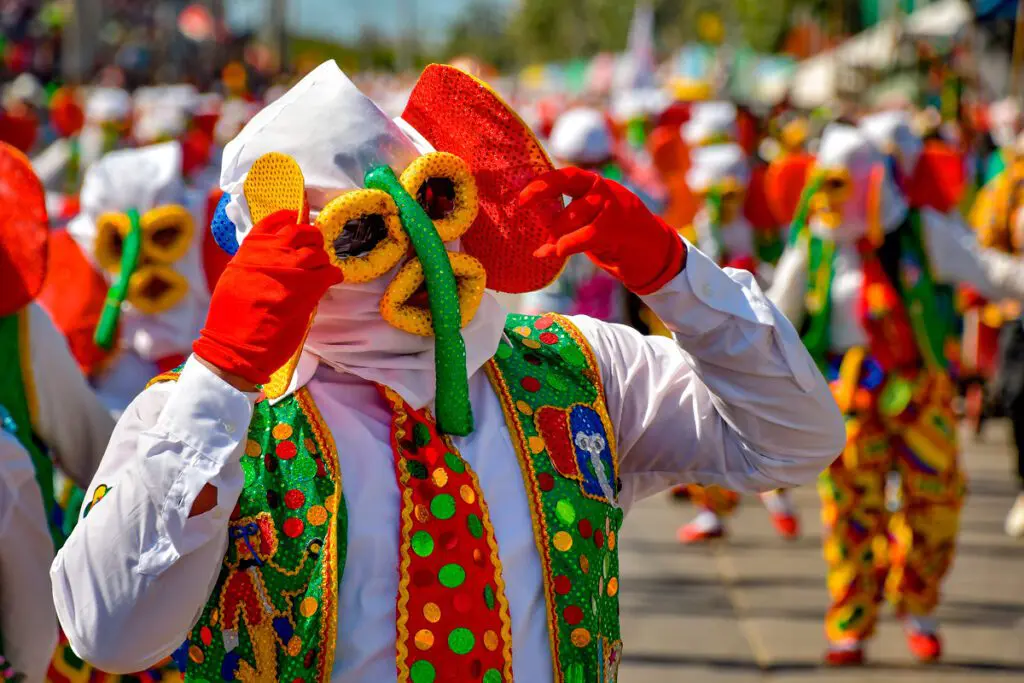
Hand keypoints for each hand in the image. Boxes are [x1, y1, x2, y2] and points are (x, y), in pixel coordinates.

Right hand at [192, 210, 341, 385]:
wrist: (235, 343)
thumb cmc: (231, 317)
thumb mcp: (234, 276)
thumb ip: (254, 259)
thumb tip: (272, 256)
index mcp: (251, 247)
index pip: (276, 220)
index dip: (289, 217)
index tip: (296, 217)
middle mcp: (273, 250)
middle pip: (303, 232)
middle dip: (311, 239)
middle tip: (313, 250)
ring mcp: (293, 267)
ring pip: (319, 252)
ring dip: (321, 260)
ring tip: (318, 272)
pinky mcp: (310, 287)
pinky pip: (331, 272)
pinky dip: (333, 275)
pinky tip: (330, 281)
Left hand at [519, 167, 685, 293]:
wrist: (655, 254)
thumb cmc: (616, 239)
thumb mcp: (589, 224)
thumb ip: (565, 222)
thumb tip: (536, 232)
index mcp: (595, 185)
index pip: (565, 176)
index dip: (542, 183)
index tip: (521, 197)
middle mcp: (604, 190)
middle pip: (567, 191)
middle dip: (548, 211)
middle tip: (537, 225)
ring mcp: (613, 206)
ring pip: (574, 214)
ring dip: (559, 233)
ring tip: (554, 246)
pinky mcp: (618, 227)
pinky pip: (586, 234)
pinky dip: (567, 244)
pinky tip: (555, 252)